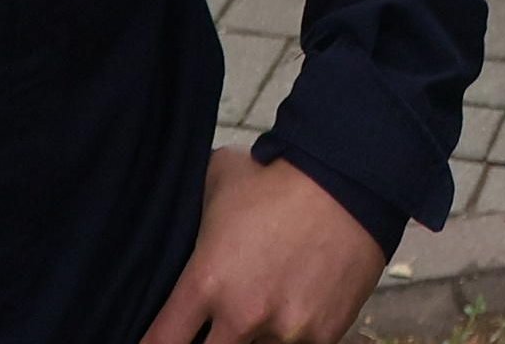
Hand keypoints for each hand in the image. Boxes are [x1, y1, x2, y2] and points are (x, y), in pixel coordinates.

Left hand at [130, 149, 387, 343]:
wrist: (350, 179)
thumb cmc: (277, 176)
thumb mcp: (219, 180)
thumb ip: (195, 211)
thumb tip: (181, 214)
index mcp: (206, 282)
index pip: (161, 340)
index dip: (155, 343)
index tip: (165, 337)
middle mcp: (242, 316)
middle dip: (208, 343)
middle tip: (216, 327)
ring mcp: (285, 330)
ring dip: (255, 337)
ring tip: (264, 306)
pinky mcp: (324, 335)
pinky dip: (295, 334)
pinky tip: (297, 309)